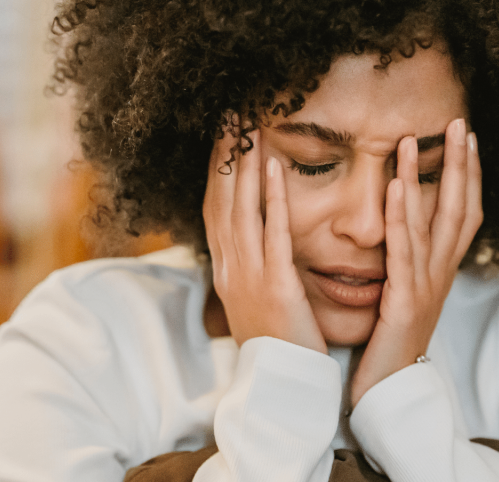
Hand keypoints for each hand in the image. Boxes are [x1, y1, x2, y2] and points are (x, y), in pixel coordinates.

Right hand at [203, 122, 327, 353]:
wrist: (283, 386)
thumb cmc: (277, 342)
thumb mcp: (256, 299)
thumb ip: (253, 265)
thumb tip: (253, 238)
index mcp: (226, 269)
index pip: (216, 207)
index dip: (218, 168)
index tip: (222, 133)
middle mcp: (230, 267)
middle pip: (221, 198)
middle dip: (224, 153)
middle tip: (229, 112)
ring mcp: (249, 276)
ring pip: (241, 208)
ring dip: (244, 164)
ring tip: (248, 125)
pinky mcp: (275, 285)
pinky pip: (273, 233)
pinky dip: (272, 198)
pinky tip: (275, 166)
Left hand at [350, 118, 482, 405]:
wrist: (387, 392)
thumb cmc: (388, 343)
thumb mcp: (400, 294)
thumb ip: (403, 263)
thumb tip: (398, 229)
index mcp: (439, 271)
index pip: (462, 214)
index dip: (469, 175)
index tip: (467, 138)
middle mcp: (440, 274)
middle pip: (460, 209)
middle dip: (461, 165)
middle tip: (460, 123)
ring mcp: (426, 287)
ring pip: (433, 223)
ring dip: (424, 178)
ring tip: (415, 139)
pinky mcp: (405, 301)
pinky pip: (404, 251)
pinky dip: (401, 215)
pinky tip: (394, 185)